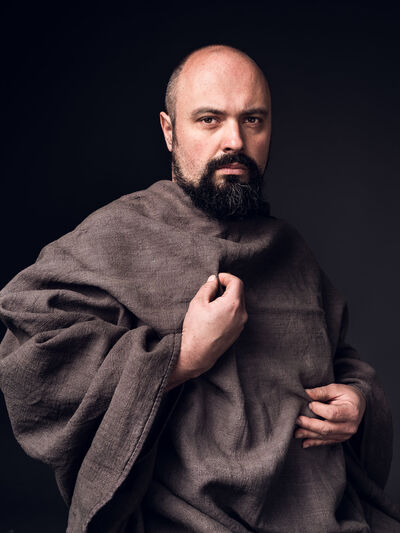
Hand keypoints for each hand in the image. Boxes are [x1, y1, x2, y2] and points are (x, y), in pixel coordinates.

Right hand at [167, 273, 247, 389]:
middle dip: (227, 288)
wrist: (197, 353)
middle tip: (212, 291)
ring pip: (238, 303)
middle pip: (239, 292)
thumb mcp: (198, 303)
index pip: (237, 282)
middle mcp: (241, 314)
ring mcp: (241, 324)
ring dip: (228, 299)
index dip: (226, 277)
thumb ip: (208, 287)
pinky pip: (237, 314)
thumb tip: (214, 280)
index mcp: (233, 304)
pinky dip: (229, 309)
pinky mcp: (238, 331)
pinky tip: (215, 315)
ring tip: (212, 304)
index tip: (216, 280)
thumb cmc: (196, 328)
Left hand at [294, 383, 365, 447]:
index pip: (332, 414)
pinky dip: (314, 442)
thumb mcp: (336, 388)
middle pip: (327, 428)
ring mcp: (346, 434)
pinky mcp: (341, 438)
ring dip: (309, 435)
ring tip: (296, 432)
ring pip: (325, 436)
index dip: (318, 409)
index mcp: (351, 411)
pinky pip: (326, 442)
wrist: (358, 404)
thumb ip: (321, 392)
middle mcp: (350, 426)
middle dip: (309, 425)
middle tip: (297, 420)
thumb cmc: (346, 394)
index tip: (308, 404)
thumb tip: (305, 393)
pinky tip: (304, 442)